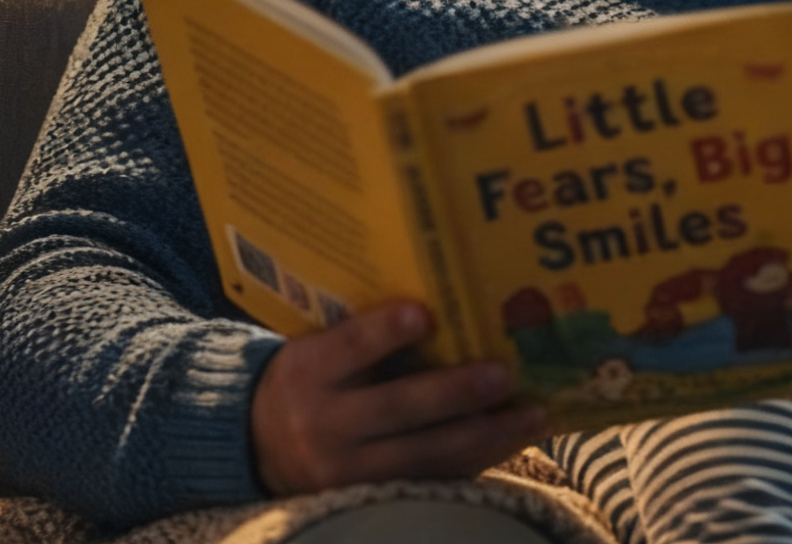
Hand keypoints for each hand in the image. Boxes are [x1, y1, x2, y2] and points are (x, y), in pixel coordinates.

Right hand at [250, 300, 546, 494]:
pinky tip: (513, 439)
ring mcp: (349, 470)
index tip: (424, 313)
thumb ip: (361, 334)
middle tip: (504, 373)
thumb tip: (442, 295)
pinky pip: (434, 478)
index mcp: (308, 372)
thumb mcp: (316, 349)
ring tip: (533, 413)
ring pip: (425, 454)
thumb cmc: (311, 378)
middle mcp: (325, 425)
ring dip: (485, 434)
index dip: (383, 333)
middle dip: (455, 393)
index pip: (347, 349)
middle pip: (396, 409)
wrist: (258, 445)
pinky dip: (478, 459)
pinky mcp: (373, 495)